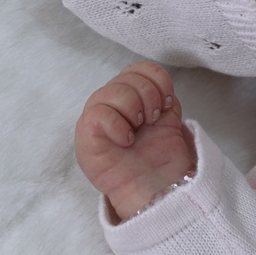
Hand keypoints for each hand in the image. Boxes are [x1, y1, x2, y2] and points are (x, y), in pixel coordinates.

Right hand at [75, 62, 193, 221]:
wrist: (156, 187)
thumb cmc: (160, 154)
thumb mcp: (169, 118)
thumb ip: (163, 96)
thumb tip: (160, 84)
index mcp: (133, 94)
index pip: (140, 67)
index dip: (158, 80)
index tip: (167, 103)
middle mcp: (113, 101)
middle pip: (129, 76)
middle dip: (150, 96)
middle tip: (152, 120)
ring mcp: (98, 116)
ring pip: (112, 90)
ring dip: (133, 108)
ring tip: (138, 130)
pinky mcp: (86, 135)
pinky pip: (98, 113)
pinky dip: (118, 125)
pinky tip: (126, 140)